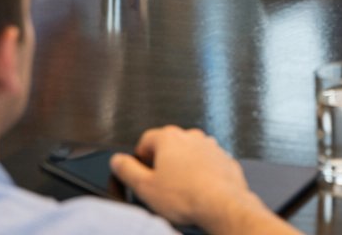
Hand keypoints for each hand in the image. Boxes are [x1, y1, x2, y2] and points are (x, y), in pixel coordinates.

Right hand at [111, 126, 292, 234]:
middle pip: (168, 145)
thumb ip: (126, 170)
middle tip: (158, 182)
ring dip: (182, 167)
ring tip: (179, 189)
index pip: (146, 139)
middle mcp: (191, 136)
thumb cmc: (187, 196)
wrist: (222, 204)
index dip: (139, 155)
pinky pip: (206, 163)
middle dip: (161, 162)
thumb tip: (117, 161)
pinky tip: (197, 189)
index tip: (139, 168)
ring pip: (189, 153)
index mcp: (169, 138)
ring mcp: (210, 146)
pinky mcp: (224, 159)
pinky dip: (200, 173)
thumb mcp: (144, 186)